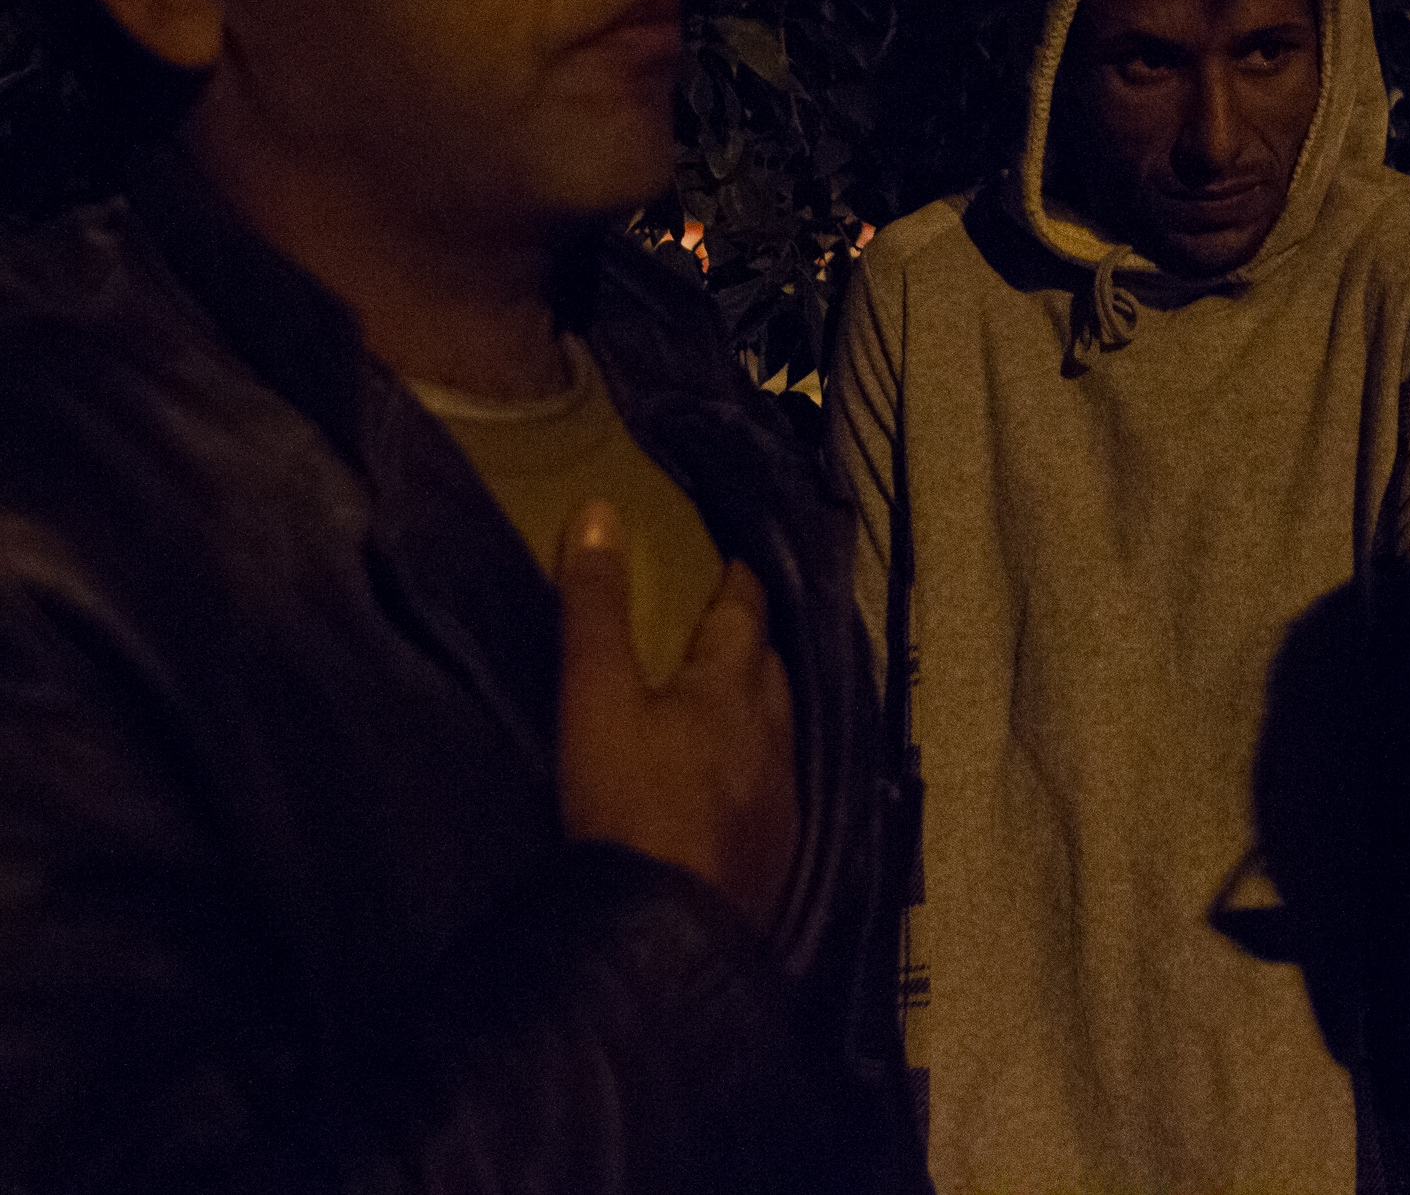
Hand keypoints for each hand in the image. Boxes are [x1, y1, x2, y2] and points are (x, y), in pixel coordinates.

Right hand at [555, 501, 800, 930]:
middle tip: (734, 631)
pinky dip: (759, 773)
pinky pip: (776, 793)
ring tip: (741, 704)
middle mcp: (773, 735)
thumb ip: (594, 609)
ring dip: (762, 711)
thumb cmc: (629, 803)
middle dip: (754, 647)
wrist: (670, 930)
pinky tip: (743, 791)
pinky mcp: (778, 853)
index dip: (739, 587)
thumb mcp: (596, 696)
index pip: (744, 618)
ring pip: (781, 733)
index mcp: (732, 688)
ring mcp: (782, 798)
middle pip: (771, 673)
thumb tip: (600, 511)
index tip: (738, 566)